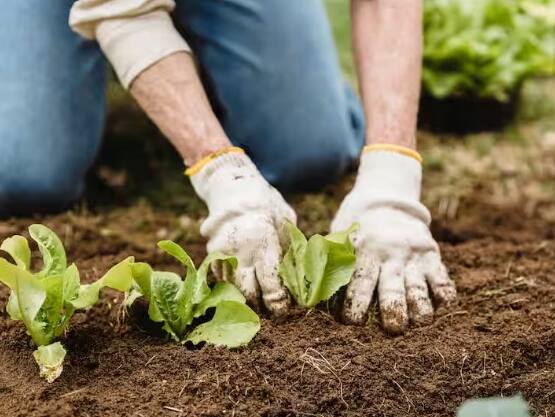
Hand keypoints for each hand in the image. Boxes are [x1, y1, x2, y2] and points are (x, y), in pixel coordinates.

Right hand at [189, 149, 295, 314]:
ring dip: (245, 296)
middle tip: (270, 306)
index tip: (283, 306)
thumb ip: (287, 249)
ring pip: (232, 289)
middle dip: (260, 304)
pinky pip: (222, 278)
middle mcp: (239, 251)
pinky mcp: (211, 254)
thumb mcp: (285, 222)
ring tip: (258, 296)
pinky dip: (233, 284)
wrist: (233, 188)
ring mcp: (221, 253)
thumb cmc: (266, 205)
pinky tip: (244, 280)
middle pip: (248, 293)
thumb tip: (295, 278)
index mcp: (262, 242)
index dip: (277, 301)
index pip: (269, 284)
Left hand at [331, 148, 455, 333]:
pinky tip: (441, 306)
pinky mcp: (432, 255)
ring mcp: (413, 255)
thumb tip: (307, 294)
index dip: (356, 303)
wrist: (387, 199)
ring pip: (419, 286)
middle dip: (393, 310)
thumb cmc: (355, 228)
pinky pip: (443, 278)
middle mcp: (390, 253)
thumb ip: (329, 262)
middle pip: (392, 287)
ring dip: (420, 308)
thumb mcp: (339, 237)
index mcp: (364, 250)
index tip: (352, 321)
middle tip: (393, 329)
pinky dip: (444, 294)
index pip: (360, 279)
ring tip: (419, 322)